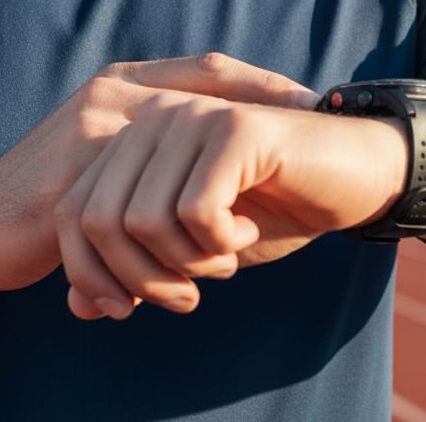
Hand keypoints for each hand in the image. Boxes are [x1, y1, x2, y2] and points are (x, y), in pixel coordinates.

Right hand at [0, 54, 317, 319]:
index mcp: (126, 86)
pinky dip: (163, 260)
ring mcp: (90, 139)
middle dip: (263, 119)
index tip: (311, 97)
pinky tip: (177, 286)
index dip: (262, 80)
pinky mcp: (69, 190)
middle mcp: (112, 99)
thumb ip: (161, 137)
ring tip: (231, 263)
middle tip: (310, 138)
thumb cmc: (55, 185)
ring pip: (178, 170)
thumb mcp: (114, 146)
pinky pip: (136, 223)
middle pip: (207, 98)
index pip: (209, 68)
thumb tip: (231, 142)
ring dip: (208, 221)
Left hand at [54, 89, 408, 320]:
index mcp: (135, 135)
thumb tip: (76, 309)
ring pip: (144, 221)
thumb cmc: (271, 209)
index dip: (91, 274)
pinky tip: (246, 229)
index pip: (73, 211)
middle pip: (100, 220)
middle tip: (188, 293)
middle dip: (142, 278)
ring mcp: (195, 116)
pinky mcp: (235, 128)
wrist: (352, 175)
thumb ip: (134, 269)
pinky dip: (221, 244)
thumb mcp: (191, 250)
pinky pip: (197, 212)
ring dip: (186, 264)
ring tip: (223, 256)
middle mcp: (156, 115)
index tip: (129, 309)